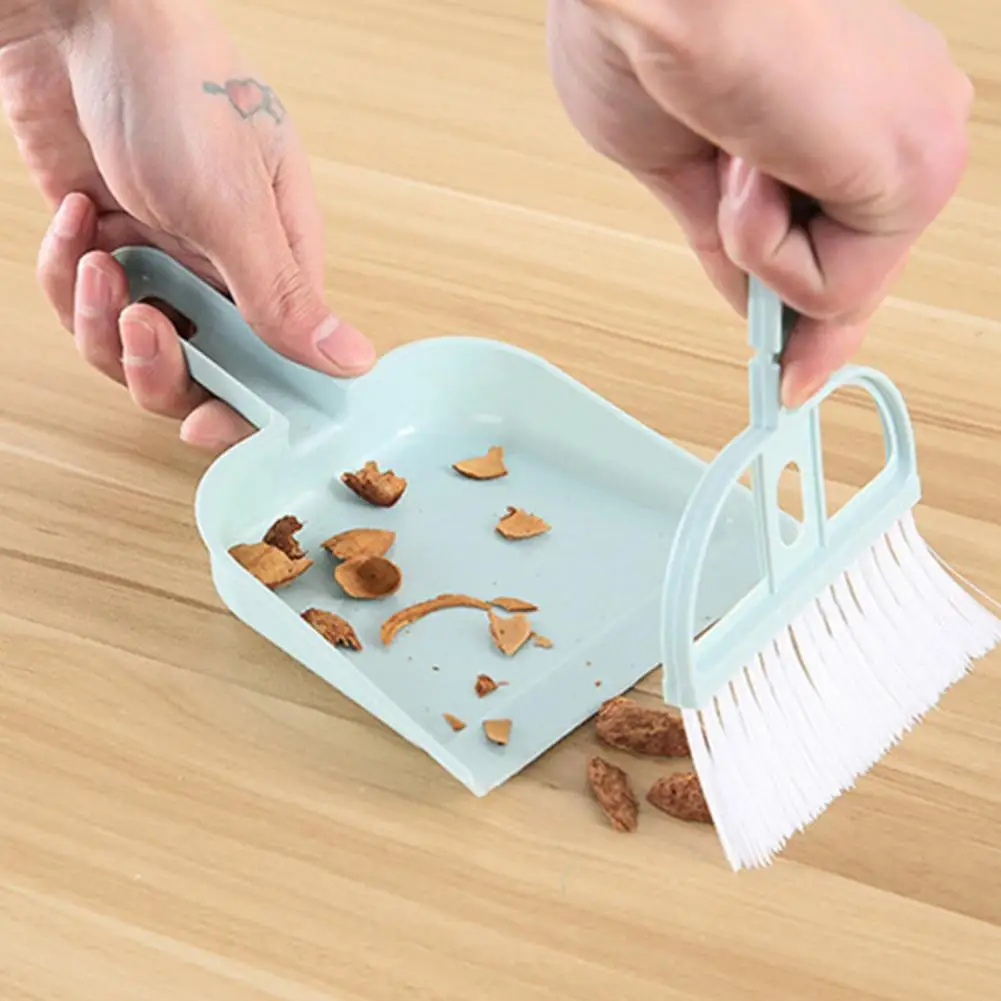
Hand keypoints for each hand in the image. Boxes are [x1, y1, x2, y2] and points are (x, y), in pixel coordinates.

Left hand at [2, 0, 375, 451]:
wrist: (79, 16)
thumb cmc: (175, 89)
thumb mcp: (236, 208)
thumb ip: (286, 298)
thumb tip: (355, 362)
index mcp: (278, 260)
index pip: (279, 364)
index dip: (245, 406)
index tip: (208, 427)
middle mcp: (224, 269)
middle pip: (200, 370)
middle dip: (158, 362)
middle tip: (141, 323)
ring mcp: (162, 258)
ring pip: (131, 345)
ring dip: (101, 316)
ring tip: (97, 260)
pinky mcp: (105, 243)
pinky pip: (81, 300)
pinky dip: (65, 271)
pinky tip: (76, 217)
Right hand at [547, 0, 972, 405]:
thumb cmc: (644, 35)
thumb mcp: (683, 171)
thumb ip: (729, 244)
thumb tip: (751, 307)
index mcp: (848, 104)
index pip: (848, 239)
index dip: (812, 312)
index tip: (797, 371)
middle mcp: (900, 117)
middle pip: (852, 271)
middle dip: (787, 304)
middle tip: (777, 373)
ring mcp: (920, 140)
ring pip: (837, 284)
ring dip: (755, 247)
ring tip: (730, 159)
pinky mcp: (917, 170)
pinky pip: (831, 285)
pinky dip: (765, 247)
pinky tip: (749, 163)